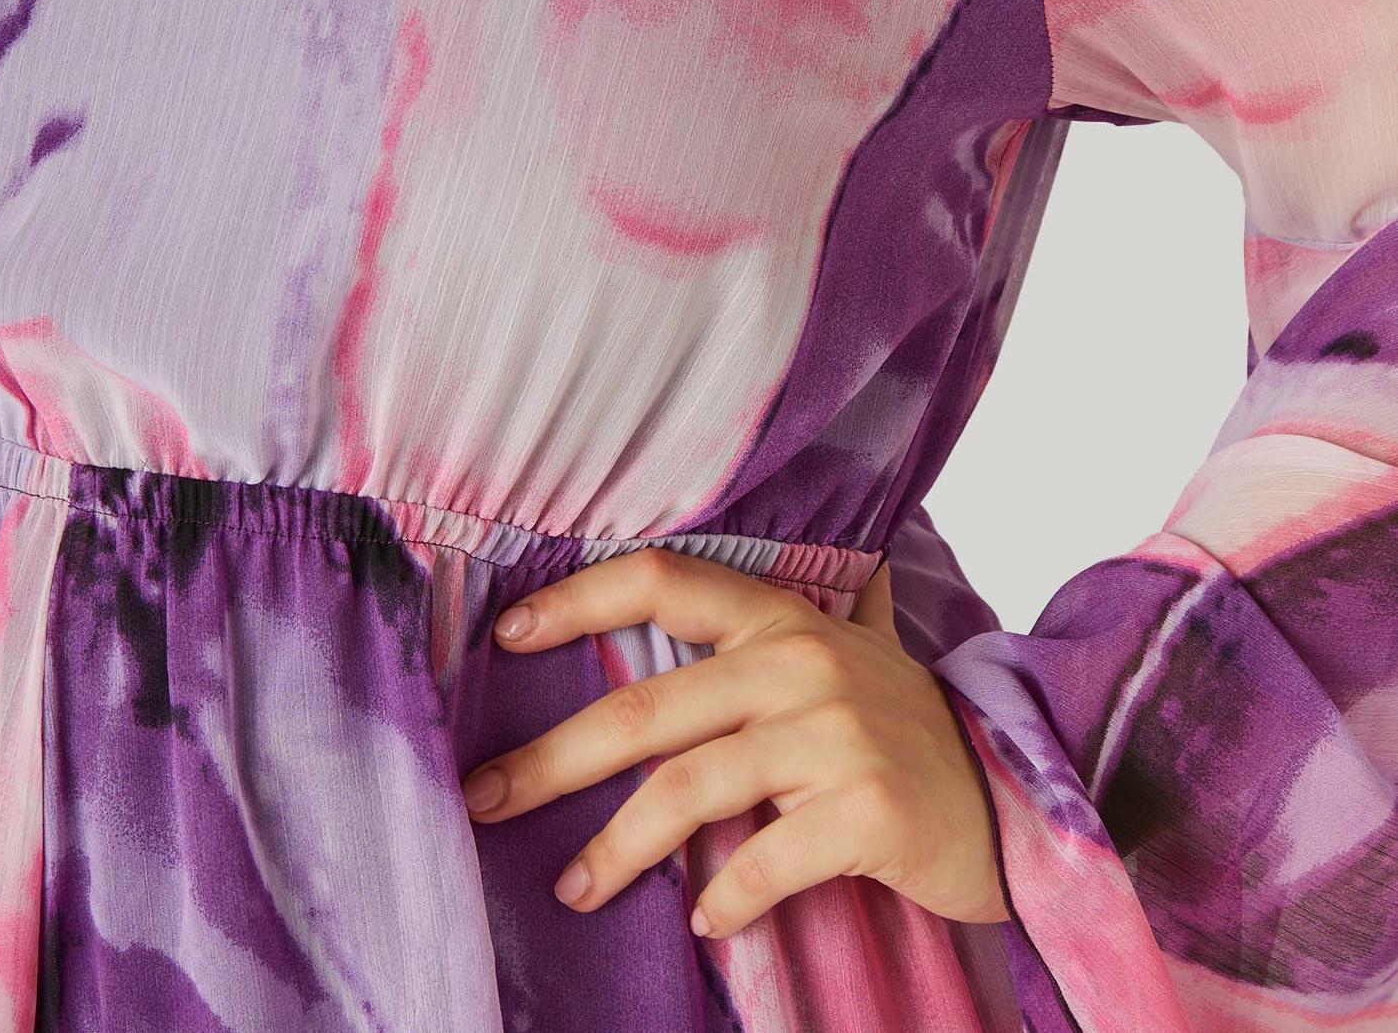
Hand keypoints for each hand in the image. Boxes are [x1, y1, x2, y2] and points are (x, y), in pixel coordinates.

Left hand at [458, 546, 1008, 939]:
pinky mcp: (865, 810)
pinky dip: (722, 899)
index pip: (663, 580)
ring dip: (616, 851)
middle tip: (486, 796)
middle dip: (551, 760)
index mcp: (782, 618)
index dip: (577, 600)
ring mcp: (835, 734)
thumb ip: (759, 634)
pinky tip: (704, 921)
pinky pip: (763, 861)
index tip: (505, 635)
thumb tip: (663, 598)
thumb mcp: (835, 659)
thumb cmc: (905, 732)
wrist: (1016, 799)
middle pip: (644, 709)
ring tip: (574, 889)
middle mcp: (802, 662)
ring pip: (686, 792)